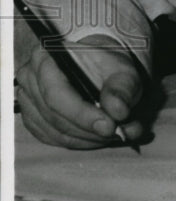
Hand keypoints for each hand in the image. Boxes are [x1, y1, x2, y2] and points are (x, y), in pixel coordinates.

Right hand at [15, 18, 145, 148]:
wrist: (96, 67)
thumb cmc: (107, 66)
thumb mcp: (122, 69)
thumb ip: (122, 88)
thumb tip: (117, 111)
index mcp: (45, 58)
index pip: (56, 94)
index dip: (82, 114)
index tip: (109, 126)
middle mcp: (30, 79)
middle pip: (56, 117)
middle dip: (91, 130)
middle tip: (121, 133)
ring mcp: (29, 101)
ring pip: (57, 132)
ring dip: (90, 138)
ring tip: (119, 134)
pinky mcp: (34, 120)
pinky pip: (56, 139)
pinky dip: (82, 142)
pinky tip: (101, 136)